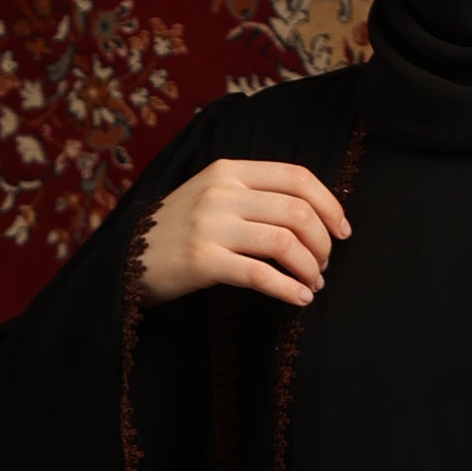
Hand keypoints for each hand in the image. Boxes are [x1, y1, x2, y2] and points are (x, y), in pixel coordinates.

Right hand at [135, 159, 351, 308]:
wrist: (128, 257)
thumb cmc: (180, 230)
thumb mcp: (214, 196)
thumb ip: (255, 195)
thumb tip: (314, 213)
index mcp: (230, 171)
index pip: (297, 177)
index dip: (330, 204)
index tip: (343, 231)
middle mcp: (221, 192)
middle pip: (297, 211)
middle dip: (323, 243)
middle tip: (324, 264)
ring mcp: (211, 225)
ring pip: (284, 243)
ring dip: (310, 268)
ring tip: (313, 283)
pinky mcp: (202, 260)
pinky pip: (260, 274)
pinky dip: (289, 289)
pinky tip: (300, 299)